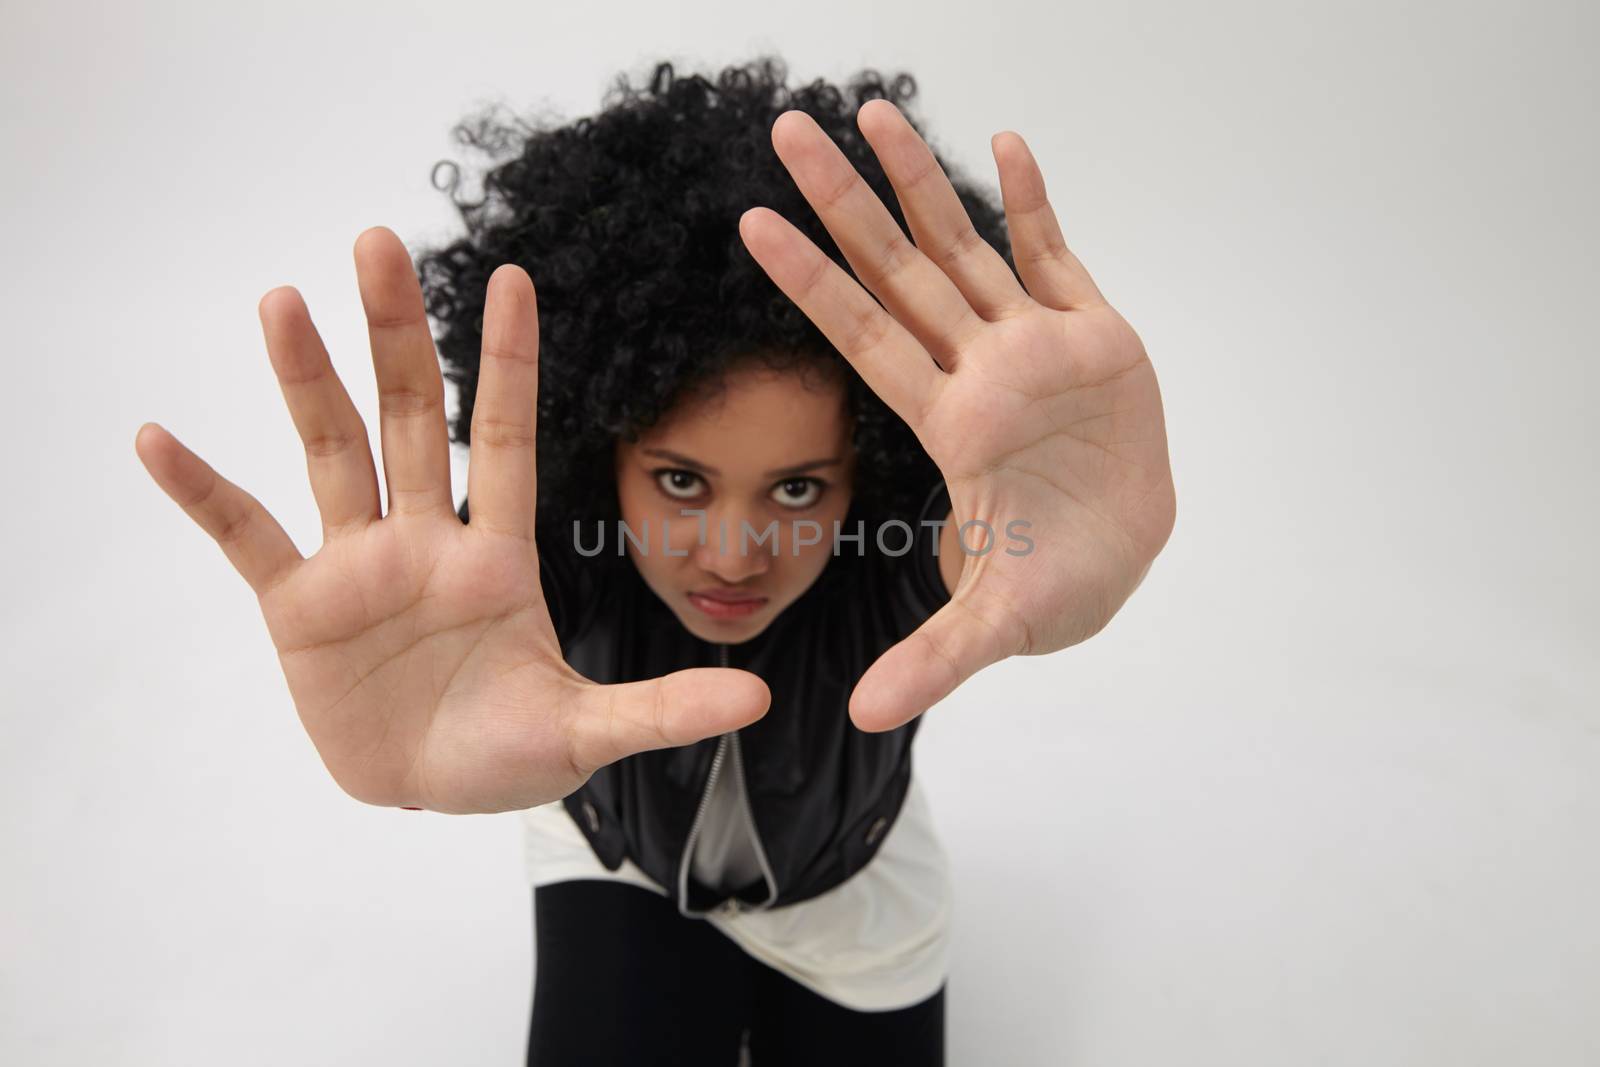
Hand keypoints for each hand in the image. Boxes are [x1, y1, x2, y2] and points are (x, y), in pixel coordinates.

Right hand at [134, 227, 768, 812]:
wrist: (435, 792)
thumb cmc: (511, 750)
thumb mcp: (586, 732)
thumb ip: (662, 708)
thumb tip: (757, 697)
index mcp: (497, 554)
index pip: (502, 438)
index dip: (504, 361)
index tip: (513, 276)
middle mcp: (425, 539)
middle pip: (408, 418)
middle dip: (396, 333)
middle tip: (379, 240)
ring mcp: (358, 566)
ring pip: (329, 452)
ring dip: (304, 379)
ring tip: (281, 299)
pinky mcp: (298, 608)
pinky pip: (246, 535)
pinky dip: (202, 491)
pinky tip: (158, 438)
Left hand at [738, 101, 1175, 731]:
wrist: (1127, 562)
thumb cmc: (1059, 586)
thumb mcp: (996, 624)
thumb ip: (933, 660)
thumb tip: (862, 717)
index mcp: (949, 422)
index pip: (862, 336)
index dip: (810, 281)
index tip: (750, 223)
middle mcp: (979, 369)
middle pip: (899, 270)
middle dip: (845, 201)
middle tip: (785, 126)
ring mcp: (1036, 345)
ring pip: (968, 246)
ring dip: (925, 179)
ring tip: (876, 108)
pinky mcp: (1097, 335)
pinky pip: (1060, 255)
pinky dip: (1038, 201)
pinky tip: (1007, 143)